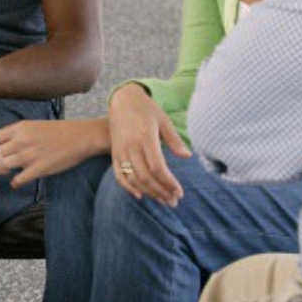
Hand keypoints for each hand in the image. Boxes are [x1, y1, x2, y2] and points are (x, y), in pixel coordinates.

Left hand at [0, 119, 105, 188]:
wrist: (80, 137)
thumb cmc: (58, 131)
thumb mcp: (33, 125)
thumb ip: (18, 134)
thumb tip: (5, 146)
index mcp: (19, 128)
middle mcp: (21, 140)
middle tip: (0, 167)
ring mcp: (29, 154)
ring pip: (2, 166)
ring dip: (2, 172)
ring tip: (10, 173)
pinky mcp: (39, 168)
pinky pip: (18, 180)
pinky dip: (15, 183)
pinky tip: (18, 182)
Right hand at [107, 84, 191, 205]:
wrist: (122, 100)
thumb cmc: (146, 109)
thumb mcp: (163, 119)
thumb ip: (174, 139)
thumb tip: (187, 156)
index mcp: (145, 137)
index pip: (157, 167)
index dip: (169, 182)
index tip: (180, 192)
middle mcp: (131, 146)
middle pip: (146, 176)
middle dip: (161, 192)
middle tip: (173, 201)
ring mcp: (121, 150)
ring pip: (133, 178)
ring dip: (149, 192)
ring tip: (162, 200)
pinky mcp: (114, 153)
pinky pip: (119, 174)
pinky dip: (128, 187)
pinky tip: (140, 195)